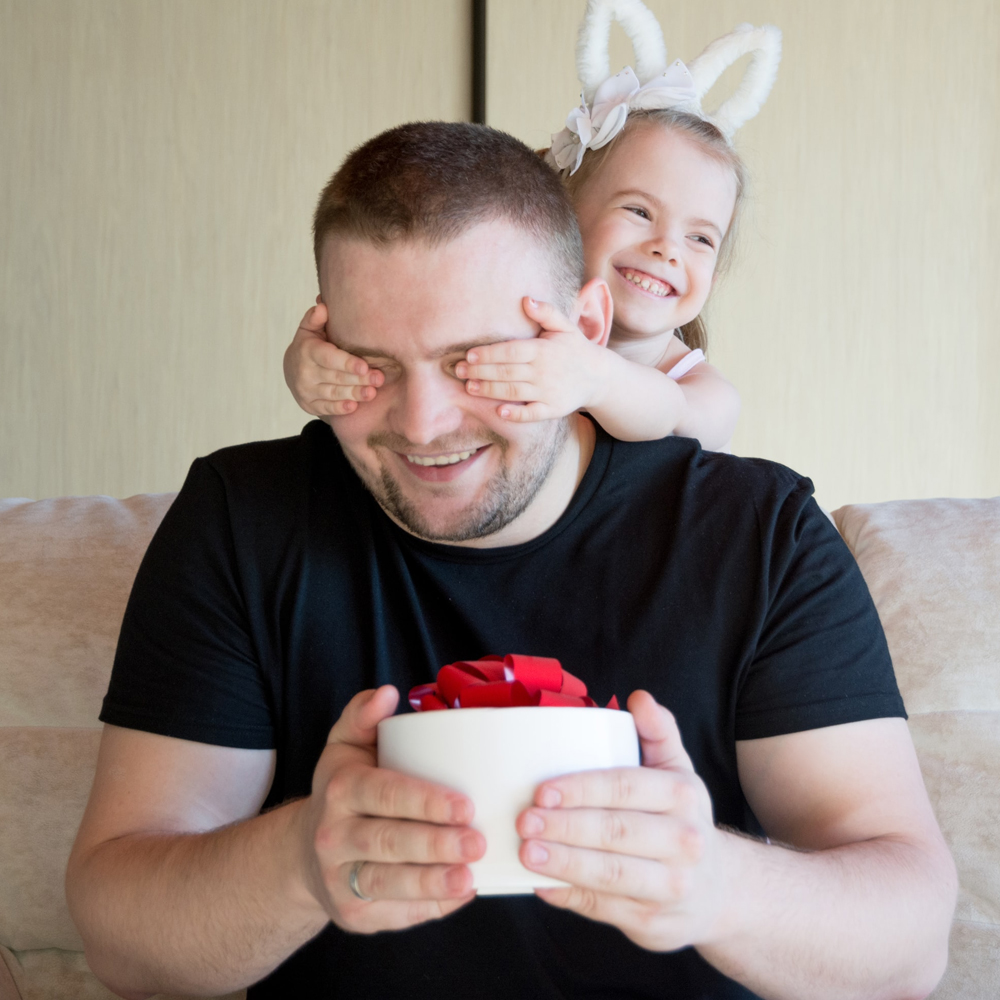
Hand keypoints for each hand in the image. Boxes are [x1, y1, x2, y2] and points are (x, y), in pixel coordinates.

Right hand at [283, 301, 383, 416]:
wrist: (292, 371)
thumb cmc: (310, 346)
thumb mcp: (309, 330)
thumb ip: (315, 319)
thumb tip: (322, 306)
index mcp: (307, 351)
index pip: (328, 358)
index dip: (347, 363)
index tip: (365, 365)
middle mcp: (305, 372)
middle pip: (335, 377)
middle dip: (358, 379)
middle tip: (379, 378)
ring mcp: (306, 391)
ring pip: (333, 394)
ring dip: (354, 394)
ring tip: (372, 392)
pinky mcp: (310, 405)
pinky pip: (326, 409)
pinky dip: (340, 408)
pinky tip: (354, 406)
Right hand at [296, 686, 484, 933]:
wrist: (304, 854)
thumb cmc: (344, 790)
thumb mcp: (345, 747)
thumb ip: (362, 717)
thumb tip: (387, 693)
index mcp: (340, 789)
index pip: (383, 794)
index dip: (424, 802)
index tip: (465, 805)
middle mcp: (334, 836)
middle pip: (388, 842)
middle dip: (435, 844)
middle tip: (478, 841)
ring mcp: (340, 880)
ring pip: (389, 883)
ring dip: (433, 883)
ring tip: (469, 876)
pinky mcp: (353, 916)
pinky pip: (395, 915)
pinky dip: (429, 908)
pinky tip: (460, 895)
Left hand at [454, 297, 612, 421]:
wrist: (598, 376)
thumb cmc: (574, 348)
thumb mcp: (564, 326)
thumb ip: (546, 312)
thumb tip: (526, 299)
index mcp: (543, 350)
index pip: (510, 351)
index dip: (488, 354)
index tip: (469, 355)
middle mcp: (543, 371)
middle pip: (506, 372)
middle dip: (480, 372)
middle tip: (458, 372)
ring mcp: (548, 392)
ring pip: (513, 392)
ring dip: (490, 391)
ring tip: (470, 388)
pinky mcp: (552, 409)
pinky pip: (532, 413)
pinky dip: (516, 414)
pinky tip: (499, 411)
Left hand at [516, 691, 729, 951]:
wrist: (719, 890)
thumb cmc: (680, 819)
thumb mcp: (678, 772)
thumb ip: (658, 732)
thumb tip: (640, 698)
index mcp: (682, 796)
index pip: (625, 787)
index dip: (582, 789)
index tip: (542, 790)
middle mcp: (683, 842)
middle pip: (615, 832)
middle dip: (565, 827)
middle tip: (524, 821)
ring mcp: (670, 886)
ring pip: (609, 875)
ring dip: (563, 864)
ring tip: (526, 853)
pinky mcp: (652, 922)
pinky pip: (604, 908)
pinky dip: (570, 897)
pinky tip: (540, 885)